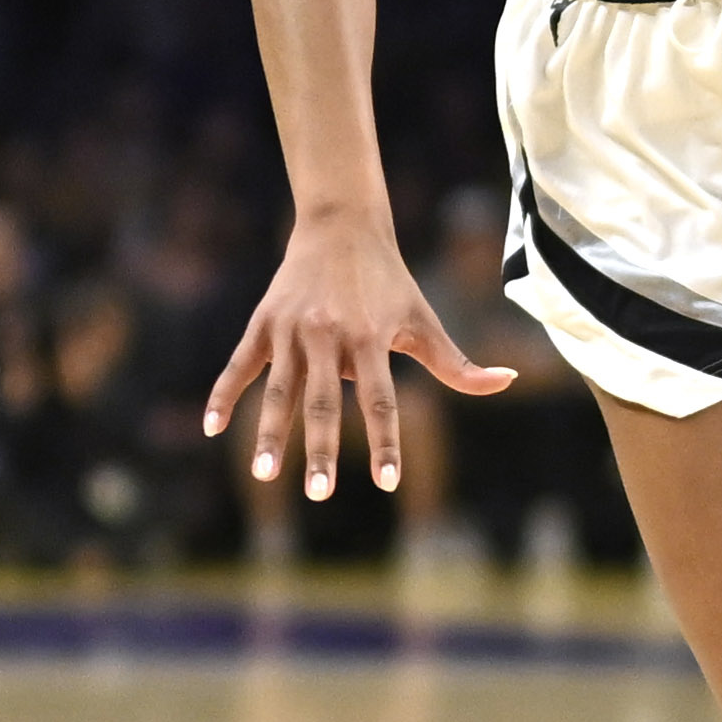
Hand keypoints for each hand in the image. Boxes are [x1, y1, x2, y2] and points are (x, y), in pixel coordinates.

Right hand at [204, 211, 512, 499]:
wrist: (342, 227)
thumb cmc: (390, 283)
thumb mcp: (425, 321)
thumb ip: (458, 363)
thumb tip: (508, 382)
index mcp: (371, 339)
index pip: (381, 401)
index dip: (386, 442)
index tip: (388, 482)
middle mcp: (329, 336)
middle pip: (324, 403)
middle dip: (320, 450)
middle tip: (319, 494)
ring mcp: (291, 330)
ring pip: (280, 391)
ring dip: (271, 434)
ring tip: (265, 475)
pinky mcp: (262, 323)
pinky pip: (240, 365)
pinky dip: (224, 395)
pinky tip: (213, 428)